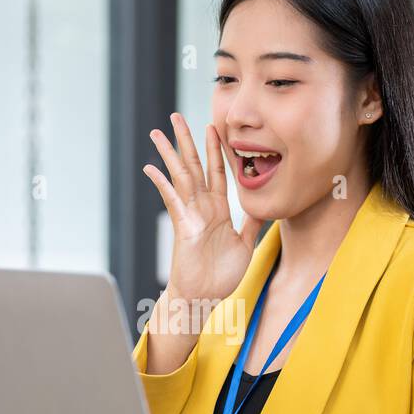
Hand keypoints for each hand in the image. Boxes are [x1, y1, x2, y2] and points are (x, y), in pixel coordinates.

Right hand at [144, 112, 262, 308]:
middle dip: (187, 140)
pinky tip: (151, 168)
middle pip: (194, 166)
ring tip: (158, 132)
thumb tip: (262, 205)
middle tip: (176, 116)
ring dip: (170, 154)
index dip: (216, 149)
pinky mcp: (183, 226)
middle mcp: (202, 208)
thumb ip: (250, 223)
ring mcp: (190, 215)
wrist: (203, 298)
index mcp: (218, 210)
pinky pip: (172, 201)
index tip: (213, 128)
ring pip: (180, 177)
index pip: (217, 172)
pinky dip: (162, 184)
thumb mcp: (245, 244)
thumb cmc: (220, 275)